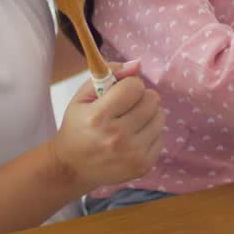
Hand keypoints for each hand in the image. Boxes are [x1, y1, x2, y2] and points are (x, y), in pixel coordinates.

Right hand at [51, 62, 164, 191]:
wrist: (72, 169)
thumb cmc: (77, 128)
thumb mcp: (82, 97)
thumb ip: (109, 74)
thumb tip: (137, 64)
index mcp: (99, 117)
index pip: (135, 86)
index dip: (129, 85)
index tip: (120, 93)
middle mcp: (118, 137)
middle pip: (152, 100)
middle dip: (141, 98)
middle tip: (127, 106)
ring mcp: (132, 154)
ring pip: (160, 117)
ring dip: (148, 115)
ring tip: (130, 122)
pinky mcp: (143, 166)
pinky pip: (161, 136)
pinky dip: (150, 133)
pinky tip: (133, 138)